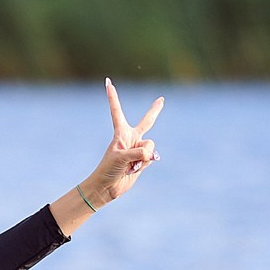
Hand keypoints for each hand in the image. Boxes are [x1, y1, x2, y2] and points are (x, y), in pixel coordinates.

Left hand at [87, 78, 163, 203]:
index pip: (117, 111)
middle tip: (161, 99)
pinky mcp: (143, 160)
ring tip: (130, 165)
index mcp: (120, 132)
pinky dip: (145, 164)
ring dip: (143, 157)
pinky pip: (151, 158)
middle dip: (154, 111)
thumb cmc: (108, 169)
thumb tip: (152, 154)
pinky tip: (135, 170)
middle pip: (147, 121)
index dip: (112, 97)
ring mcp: (138, 149)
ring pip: (151, 146)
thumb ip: (139, 153)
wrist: (107, 187)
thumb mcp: (121, 158)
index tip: (108, 82)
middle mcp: (130, 138)